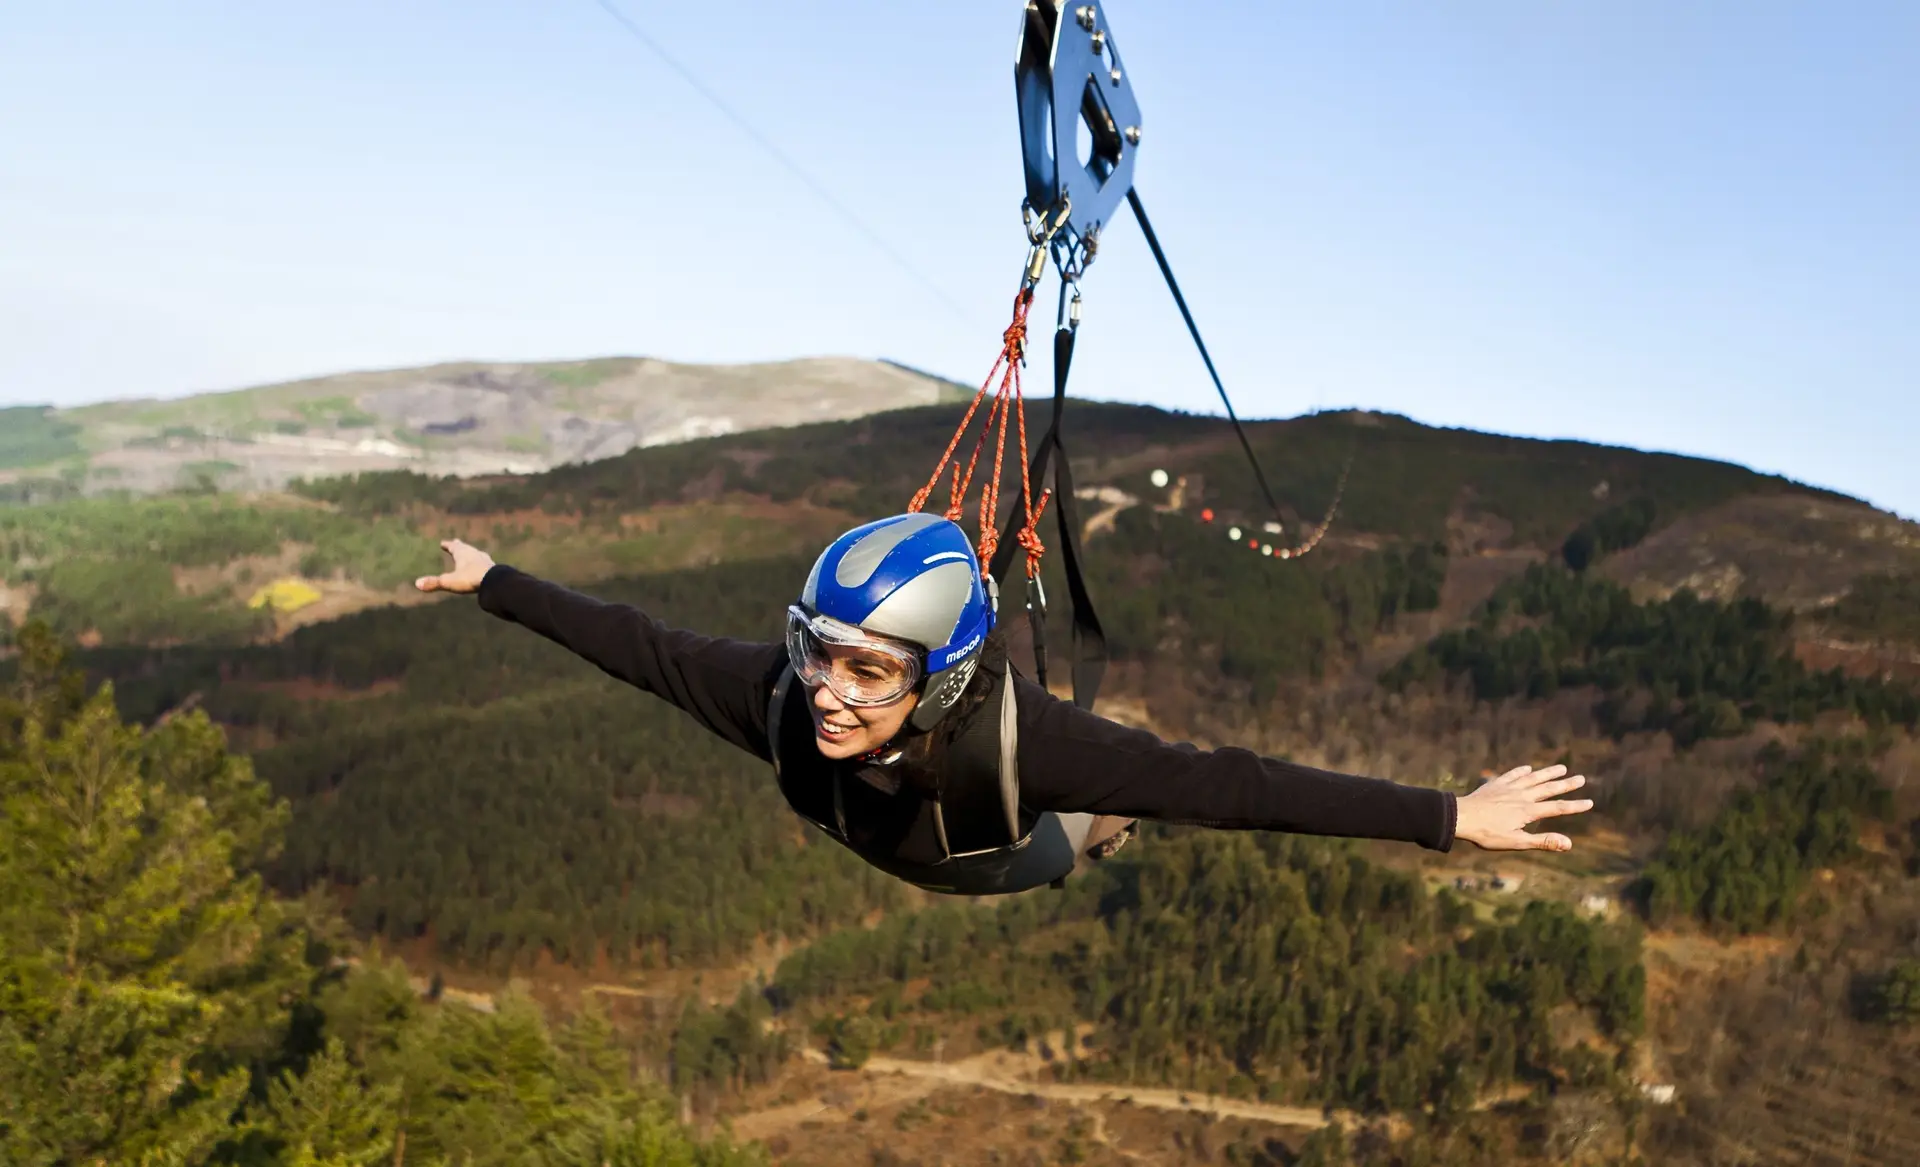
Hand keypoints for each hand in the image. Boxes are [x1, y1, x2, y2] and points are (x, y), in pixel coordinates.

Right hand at [414, 538, 495, 594]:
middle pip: (465, 548)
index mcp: (462, 554)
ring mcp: (485, 560)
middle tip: (457, 541)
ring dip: (472, 553)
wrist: (494, 582)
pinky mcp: (494, 568)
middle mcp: (474, 554)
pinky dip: (482, 562)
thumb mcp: (449, 582)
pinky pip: (486, 563)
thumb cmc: (470, 579)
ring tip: (471, 552)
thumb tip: (417, 584)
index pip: (453, 547)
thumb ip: (434, 583)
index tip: (443, 543)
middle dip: (460, 546)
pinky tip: (485, 565)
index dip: (448, 546)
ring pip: (476, 554)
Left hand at [1454, 764, 1592, 852]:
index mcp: (1528, 811)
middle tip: (1581, 778)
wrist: (1460, 817)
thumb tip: (1569, 844)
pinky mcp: (1495, 785)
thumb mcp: (1517, 842)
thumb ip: (1543, 841)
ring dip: (1548, 773)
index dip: (1574, 806)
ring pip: (1533, 778)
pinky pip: (1512, 775)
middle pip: (1548, 789)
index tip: (1589, 802)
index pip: (1557, 808)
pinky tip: (1527, 768)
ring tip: (1561, 767)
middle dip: (1566, 784)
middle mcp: (1521, 796)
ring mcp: (1508, 788)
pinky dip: (1521, 771)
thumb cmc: (1487, 834)